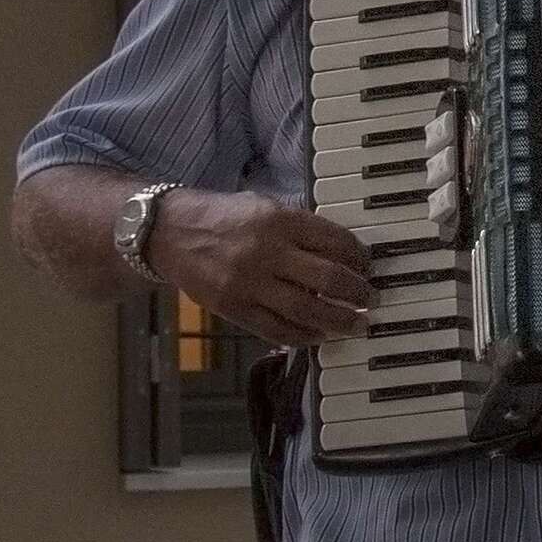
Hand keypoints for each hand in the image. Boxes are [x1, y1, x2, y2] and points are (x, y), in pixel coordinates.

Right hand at [149, 189, 374, 344]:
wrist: (171, 233)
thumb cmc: (222, 216)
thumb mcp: (265, 206)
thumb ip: (298, 228)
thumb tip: (337, 251)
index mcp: (280, 220)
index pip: (334, 240)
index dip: (358, 256)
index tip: (367, 265)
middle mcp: (268, 252)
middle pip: (327, 278)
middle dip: (356, 292)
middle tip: (370, 298)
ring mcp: (250, 283)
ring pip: (306, 309)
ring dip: (338, 320)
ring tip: (356, 324)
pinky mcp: (235, 308)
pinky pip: (276, 328)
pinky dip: (302, 335)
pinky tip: (320, 335)